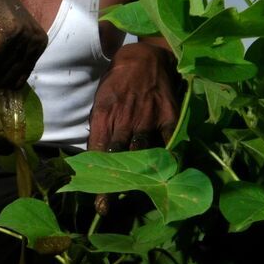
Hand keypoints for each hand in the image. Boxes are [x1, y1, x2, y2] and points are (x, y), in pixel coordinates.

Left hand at [88, 42, 179, 212]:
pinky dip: (165, 159)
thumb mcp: (101, 99)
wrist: (146, 58)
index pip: (97, 151)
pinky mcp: (168, 117)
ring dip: (139, 174)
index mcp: (104, 114)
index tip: (98, 202)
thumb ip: (100, 126)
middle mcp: (125, 119)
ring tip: (137, 191)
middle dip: (114, 184)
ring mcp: (148, 118)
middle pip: (119, 157)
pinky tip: (164, 172)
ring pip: (142, 153)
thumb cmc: (118, 81)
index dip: (98, 178)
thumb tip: (95, 153)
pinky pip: (167, 144)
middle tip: (109, 205)